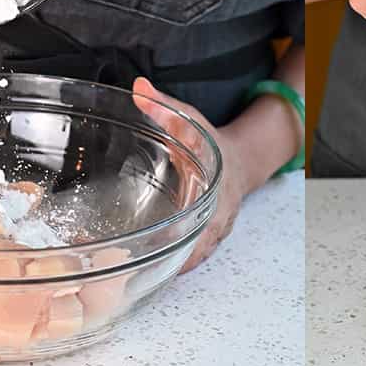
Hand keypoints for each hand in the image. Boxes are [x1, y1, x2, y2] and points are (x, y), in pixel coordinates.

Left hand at [132, 78, 247, 271]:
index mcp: (214, 200)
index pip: (198, 234)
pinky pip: (185, 259)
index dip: (175, 249)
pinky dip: (165, 265)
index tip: (149, 256)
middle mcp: (214, 224)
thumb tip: (139, 88)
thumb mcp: (191, 121)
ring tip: (124, 277)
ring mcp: (209, 237)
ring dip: (160, 269)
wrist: (241, 161)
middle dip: (159, 265)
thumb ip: (164, 107)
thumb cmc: (213, 144)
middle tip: (124, 273)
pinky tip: (137, 268)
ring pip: (186, 263)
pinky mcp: (202, 242)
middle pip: (188, 257)